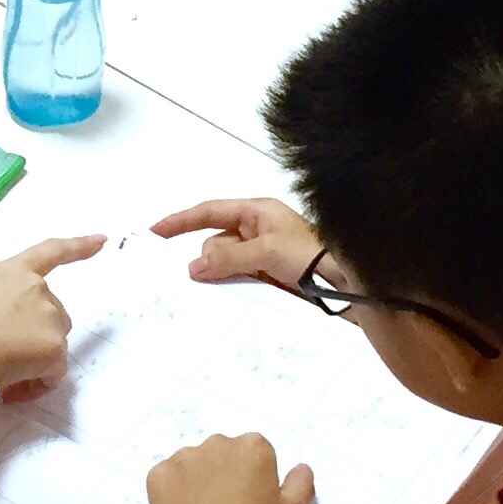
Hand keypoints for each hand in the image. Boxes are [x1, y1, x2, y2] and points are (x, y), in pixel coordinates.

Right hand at [0, 234, 102, 400]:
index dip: (77, 246)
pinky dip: (35, 385)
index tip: (101, 240)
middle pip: (51, 313)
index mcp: (8, 271)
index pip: (49, 252)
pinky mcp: (53, 348)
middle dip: (34, 336)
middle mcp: (35, 288)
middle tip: (2, 359)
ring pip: (52, 343)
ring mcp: (47, 317)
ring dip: (34, 361)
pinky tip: (8, 393)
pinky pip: (52, 374)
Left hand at [146, 432, 314, 503]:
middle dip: (226, 472)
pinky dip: (173, 490)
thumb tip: (300, 466)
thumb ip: (301, 482)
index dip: (255, 477)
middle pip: (223, 452)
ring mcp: (183, 456)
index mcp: (253, 446)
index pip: (256, 452)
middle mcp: (217, 442)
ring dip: (199, 479)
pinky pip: (168, 476)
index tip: (252, 501)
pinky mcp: (157, 473)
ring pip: (194, 463)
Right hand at [152, 198, 320, 289]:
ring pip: (224, 261)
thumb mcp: (267, 251)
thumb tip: (195, 267)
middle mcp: (257, 228)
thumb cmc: (313, 255)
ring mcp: (262, 252)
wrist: (345, 282)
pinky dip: (233, 283)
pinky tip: (239, 292)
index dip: (182, 220)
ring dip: (225, 273)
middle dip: (212, 257)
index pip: (210, 211)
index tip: (156, 231)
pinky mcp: (267, 273)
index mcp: (257, 211)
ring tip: (247, 281)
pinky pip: (237, 276)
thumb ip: (229, 257)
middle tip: (221, 273)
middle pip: (216, 241)